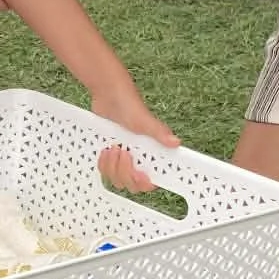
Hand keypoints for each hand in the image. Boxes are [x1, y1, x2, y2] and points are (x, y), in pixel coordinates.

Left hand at [91, 75, 179, 191]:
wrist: (107, 95)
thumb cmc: (129, 104)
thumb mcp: (144, 121)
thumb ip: (159, 133)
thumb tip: (176, 142)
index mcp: (151, 154)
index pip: (152, 179)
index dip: (145, 182)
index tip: (140, 174)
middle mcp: (138, 159)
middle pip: (131, 184)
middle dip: (124, 171)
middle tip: (123, 152)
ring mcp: (123, 158)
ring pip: (116, 179)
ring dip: (112, 166)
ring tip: (113, 148)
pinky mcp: (109, 155)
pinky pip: (105, 171)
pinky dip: (103, 163)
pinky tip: (104, 150)